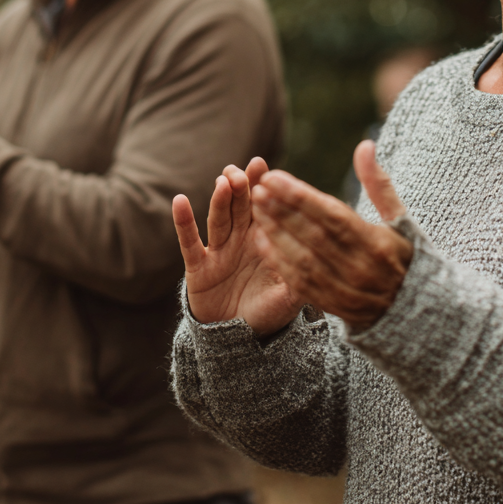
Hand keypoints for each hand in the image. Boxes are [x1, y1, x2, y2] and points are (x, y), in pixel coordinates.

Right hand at [173, 157, 304, 336]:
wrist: (239, 338)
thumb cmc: (268, 310)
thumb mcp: (289, 295)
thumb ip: (302, 278)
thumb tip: (322, 266)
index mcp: (265, 239)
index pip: (265, 207)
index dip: (262, 187)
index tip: (263, 166)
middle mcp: (241, 238)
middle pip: (240, 205)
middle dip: (241, 185)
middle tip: (243, 169)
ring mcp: (219, 250)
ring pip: (219, 218)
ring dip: (220, 199)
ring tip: (223, 181)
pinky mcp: (198, 266)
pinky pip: (190, 242)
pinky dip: (184, 222)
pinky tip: (179, 201)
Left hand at [249, 140, 412, 332]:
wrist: (414, 310)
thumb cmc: (403, 254)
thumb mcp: (399, 219)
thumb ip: (378, 183)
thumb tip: (364, 145)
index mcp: (377, 244)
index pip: (332, 215)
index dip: (300, 196)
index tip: (273, 177)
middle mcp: (361, 269)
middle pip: (313, 236)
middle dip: (282, 211)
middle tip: (257, 188)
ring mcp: (346, 291)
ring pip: (302, 260)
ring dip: (275, 233)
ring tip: (256, 209)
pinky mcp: (333, 307)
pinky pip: (299, 284)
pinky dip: (279, 261)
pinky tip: (262, 240)